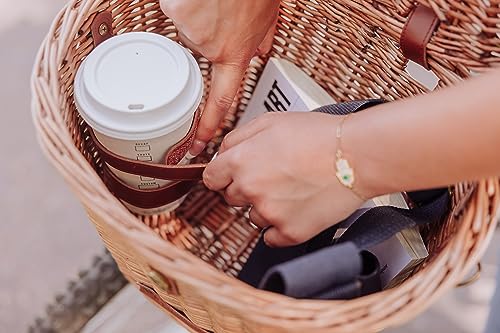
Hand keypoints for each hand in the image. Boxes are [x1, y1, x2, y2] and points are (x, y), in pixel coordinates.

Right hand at [160, 0, 279, 155]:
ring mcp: (191, 29)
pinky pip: (174, 8)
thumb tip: (262, 50)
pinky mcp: (175, 11)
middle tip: (218, 11)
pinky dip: (182, 0)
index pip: (222, 98)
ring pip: (186, 26)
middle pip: (198, 48)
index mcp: (235, 51)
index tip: (201, 142)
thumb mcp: (268, 14)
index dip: (210, 123)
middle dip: (206, 32)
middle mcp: (211, 47)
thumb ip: (263, 36)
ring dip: (196, 14)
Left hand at [203, 112, 367, 246]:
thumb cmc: (319, 136)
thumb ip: (237, 137)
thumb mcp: (271, 121)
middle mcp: (250, 189)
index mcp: (241, 161)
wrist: (356, 155)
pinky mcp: (289, 232)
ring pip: (253, 217)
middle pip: (231, 197)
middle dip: (246, 187)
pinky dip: (281, 226)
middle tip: (273, 176)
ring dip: (265, 207)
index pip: (211, 178)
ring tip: (292, 189)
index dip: (222, 175)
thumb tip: (221, 153)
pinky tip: (297, 208)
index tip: (231, 176)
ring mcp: (269, 213)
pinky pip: (271, 237)